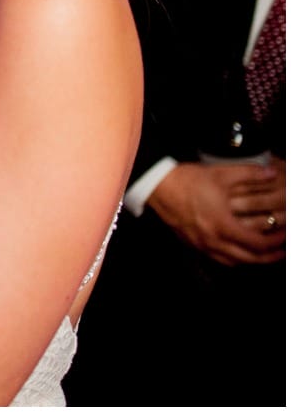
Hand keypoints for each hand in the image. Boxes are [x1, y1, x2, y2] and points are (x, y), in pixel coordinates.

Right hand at [148, 159, 286, 264]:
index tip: (286, 236)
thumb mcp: (221, 173)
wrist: (157, 186)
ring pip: (234, 262)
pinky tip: (237, 250)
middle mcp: (214, 240)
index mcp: (224, 225)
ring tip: (263, 253)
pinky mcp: (192, 243)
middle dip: (269, 256)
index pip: (258, 243)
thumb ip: (249, 173)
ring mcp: (202, 244)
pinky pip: (218, 258)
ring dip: (252, 260)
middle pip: (249, 259)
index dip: (277, 242)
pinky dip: (234, 258)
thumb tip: (272, 173)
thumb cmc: (188, 180)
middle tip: (281, 250)